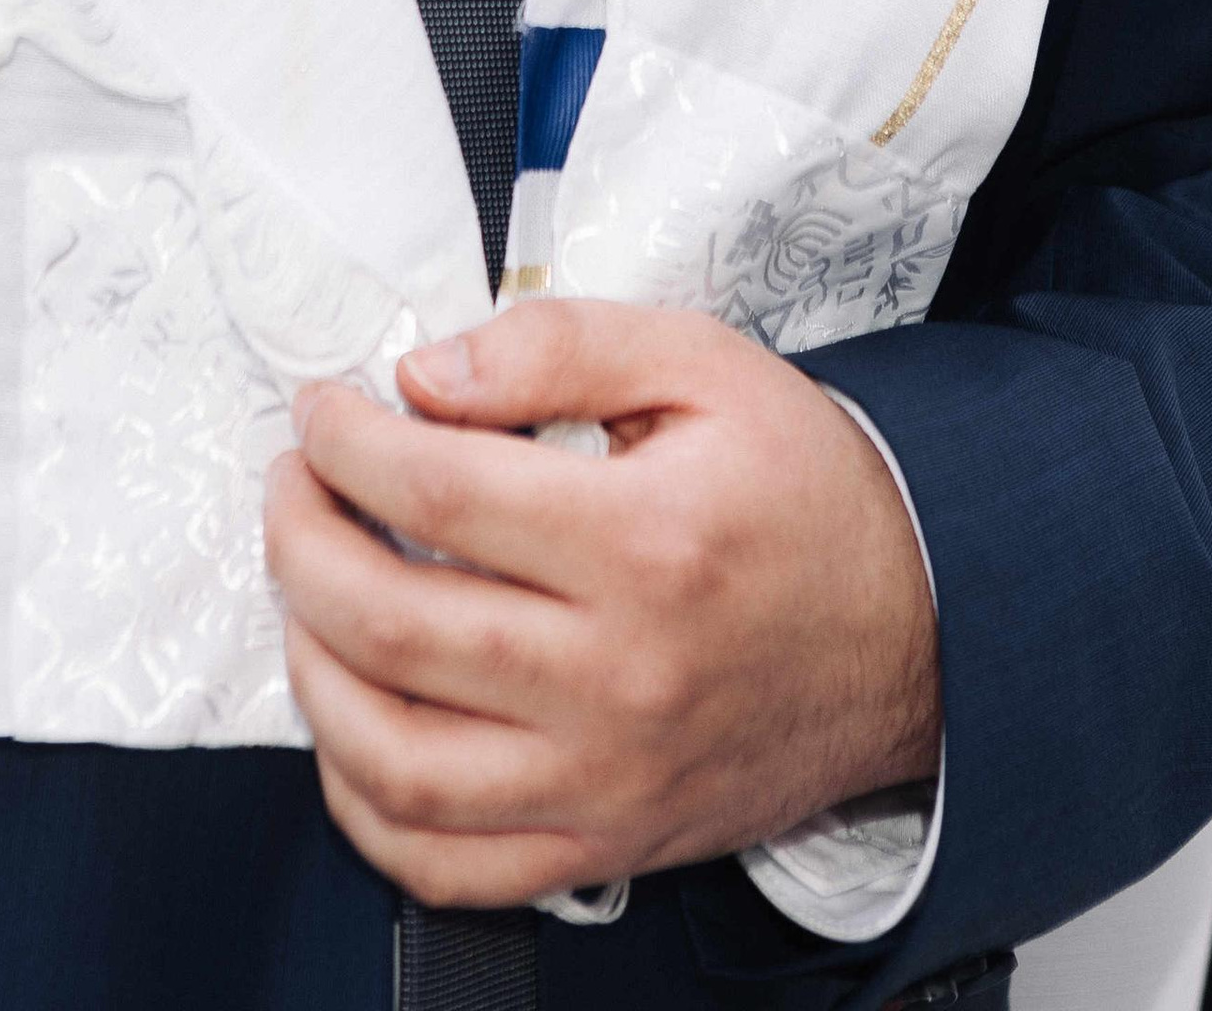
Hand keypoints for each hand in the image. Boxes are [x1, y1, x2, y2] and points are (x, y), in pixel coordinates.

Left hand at [262, 297, 940, 909]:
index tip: (323, 410)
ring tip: (305, 594)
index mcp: (644, 544)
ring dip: (310, 670)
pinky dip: (363, 805)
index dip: (345, 440)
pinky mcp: (604, 843)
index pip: (434, 489)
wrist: (919, 633)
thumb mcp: (704, 365)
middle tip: (293, 484)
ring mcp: (605, 779)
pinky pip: (444, 865)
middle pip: (392, 622)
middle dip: (301, 538)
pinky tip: (350, 722)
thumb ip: (558, 347)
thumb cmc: (806, 495)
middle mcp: (617, 677)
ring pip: (394, 759)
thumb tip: (426, 377)